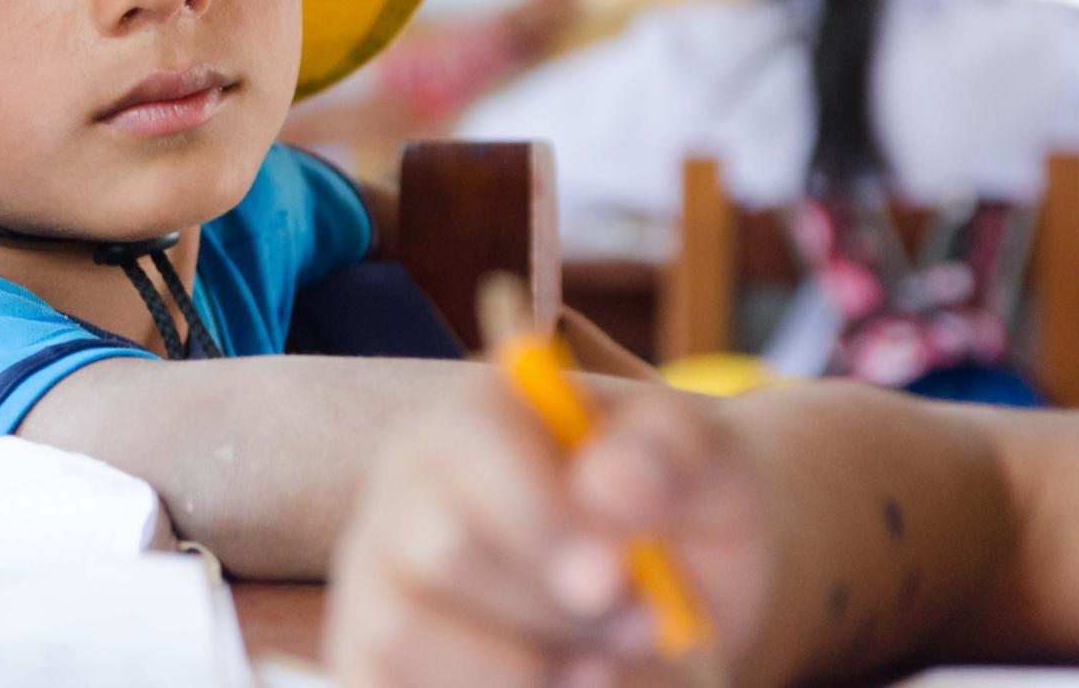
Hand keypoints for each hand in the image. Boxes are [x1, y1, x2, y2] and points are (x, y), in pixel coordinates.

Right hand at [325, 384, 774, 687]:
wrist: (673, 583)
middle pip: (440, 551)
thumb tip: (609, 488)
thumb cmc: (675, 506)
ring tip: (596, 670)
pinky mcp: (373, 660)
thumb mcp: (705, 460)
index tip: (615, 575)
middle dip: (552, 609)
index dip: (537, 514)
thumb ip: (669, 450)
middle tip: (640, 627)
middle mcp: (405, 490)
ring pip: (396, 635)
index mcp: (473, 416)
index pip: (469, 442)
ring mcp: (379, 581)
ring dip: (515, 672)